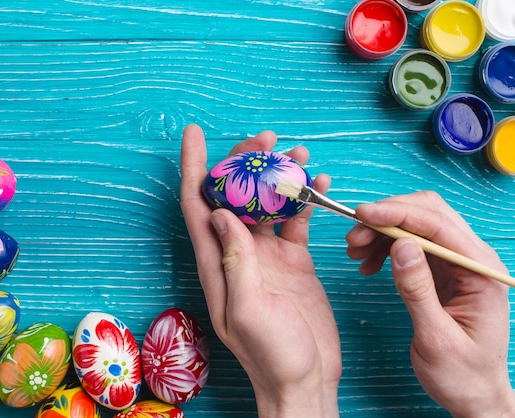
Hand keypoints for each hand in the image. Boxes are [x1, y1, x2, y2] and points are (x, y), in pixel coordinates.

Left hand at [180, 124, 340, 417]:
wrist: (306, 379)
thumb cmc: (272, 355)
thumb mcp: (247, 309)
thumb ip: (234, 260)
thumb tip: (220, 213)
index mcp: (216, 262)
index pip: (197, 205)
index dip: (194, 167)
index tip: (194, 132)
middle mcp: (237, 253)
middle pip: (233, 194)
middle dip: (244, 161)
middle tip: (265, 138)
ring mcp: (266, 255)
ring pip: (267, 202)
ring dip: (279, 175)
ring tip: (298, 154)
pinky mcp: (293, 260)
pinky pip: (296, 220)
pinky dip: (307, 199)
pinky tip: (321, 183)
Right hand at [345, 191, 514, 417]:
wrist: (474, 394)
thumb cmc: (462, 374)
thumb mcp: (437, 338)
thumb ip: (418, 290)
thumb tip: (401, 246)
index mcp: (481, 272)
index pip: (439, 225)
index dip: (398, 214)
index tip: (363, 215)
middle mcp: (473, 259)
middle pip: (428, 214)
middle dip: (387, 218)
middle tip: (353, 238)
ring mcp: (458, 263)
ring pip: (417, 225)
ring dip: (382, 231)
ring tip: (355, 252)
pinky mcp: (443, 270)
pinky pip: (412, 243)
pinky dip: (386, 246)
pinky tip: (369, 264)